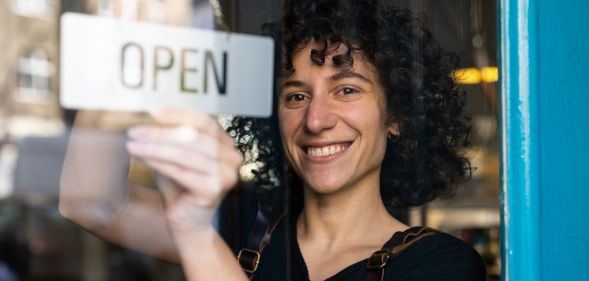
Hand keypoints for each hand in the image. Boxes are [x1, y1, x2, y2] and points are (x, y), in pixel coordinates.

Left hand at [126, 108, 242, 234]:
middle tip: (134, 131)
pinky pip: (182, 171)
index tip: (153, 111)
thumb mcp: (175, 156)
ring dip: (156, 147)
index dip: (179, 114)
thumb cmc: (180, 187)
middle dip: (160, 133)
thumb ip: (170, 138)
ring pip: (185, 154)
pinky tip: (142, 158)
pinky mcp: (214, 189)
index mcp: (226, 144)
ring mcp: (226, 174)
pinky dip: (160, 163)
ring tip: (133, 144)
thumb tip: (148, 116)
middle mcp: (232, 157)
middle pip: (194, 137)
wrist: (188, 223)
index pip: (204, 121)